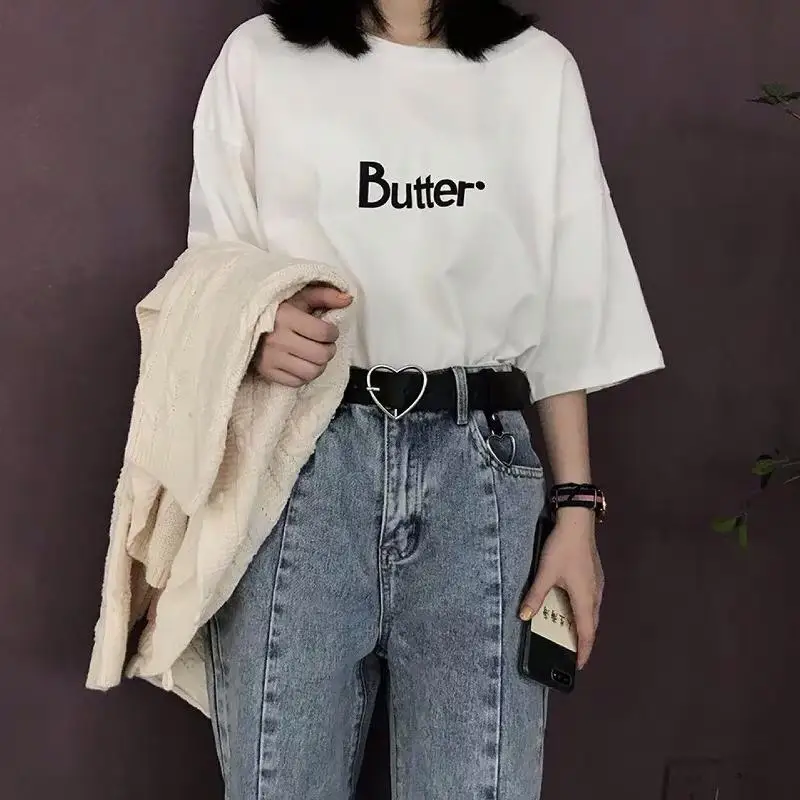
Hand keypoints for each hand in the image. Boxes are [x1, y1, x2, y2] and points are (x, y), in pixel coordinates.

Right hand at [253, 284, 351, 386]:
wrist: (243, 323)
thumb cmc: (276, 309)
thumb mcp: (299, 297)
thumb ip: (325, 295)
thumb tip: (349, 299)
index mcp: (286, 317)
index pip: (324, 333)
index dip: (333, 333)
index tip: (329, 331)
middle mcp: (278, 339)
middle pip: (321, 356)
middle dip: (329, 350)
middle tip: (325, 344)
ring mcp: (271, 358)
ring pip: (311, 372)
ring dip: (319, 365)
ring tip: (315, 355)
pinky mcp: (267, 372)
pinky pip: (297, 382)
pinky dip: (305, 375)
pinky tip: (302, 363)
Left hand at [519, 508, 603, 668]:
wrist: (578, 522)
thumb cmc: (563, 549)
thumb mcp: (545, 573)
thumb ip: (535, 596)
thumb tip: (524, 616)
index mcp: (585, 599)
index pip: (586, 633)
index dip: (583, 651)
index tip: (578, 666)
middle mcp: (595, 595)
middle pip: (591, 624)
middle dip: (583, 640)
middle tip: (572, 653)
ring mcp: (598, 584)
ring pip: (592, 612)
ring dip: (583, 625)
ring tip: (571, 633)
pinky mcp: (595, 574)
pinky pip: (591, 601)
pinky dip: (584, 611)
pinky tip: (573, 606)